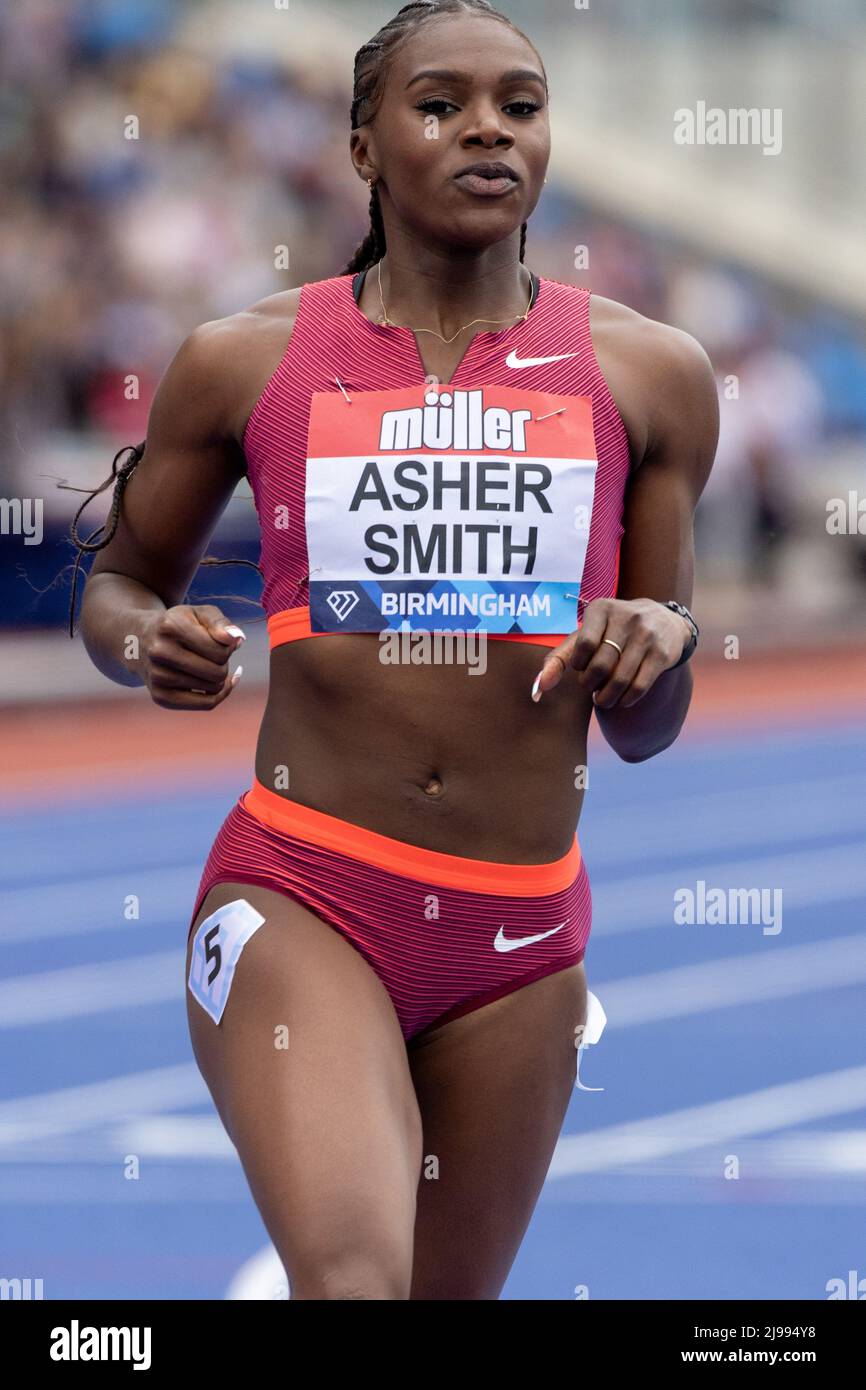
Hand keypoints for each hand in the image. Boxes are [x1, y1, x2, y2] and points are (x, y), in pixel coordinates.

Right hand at [137, 605, 245, 710]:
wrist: (140, 640)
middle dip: (224, 663)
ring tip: (206, 663)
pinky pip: (206, 704)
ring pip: (213, 688)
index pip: (219, 650)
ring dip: (218, 677)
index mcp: (171, 626)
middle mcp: (160, 652)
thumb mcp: (199, 614)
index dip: (229, 646)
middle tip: (214, 654)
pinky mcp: (160, 697)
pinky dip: (218, 694)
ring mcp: (157, 677)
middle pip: (217, 672)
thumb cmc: (179, 625)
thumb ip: (221, 623)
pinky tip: (221, 684)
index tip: (222, 640)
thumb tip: (237, 639)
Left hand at [531, 597, 690, 707]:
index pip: (584, 645)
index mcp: (602, 609)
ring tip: (603, 699)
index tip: (581, 667)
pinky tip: (622, 699)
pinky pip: (639, 686)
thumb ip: (559, 659)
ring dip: (607, 697)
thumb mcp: (587, 636)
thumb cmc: (613, 632)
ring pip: (620, 679)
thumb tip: (538, 689)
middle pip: (601, 666)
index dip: (579, 665)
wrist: (664, 621)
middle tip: (591, 687)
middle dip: (591, 684)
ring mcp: (646, 635)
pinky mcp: (662, 653)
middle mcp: (626, 617)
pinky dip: (626, 699)